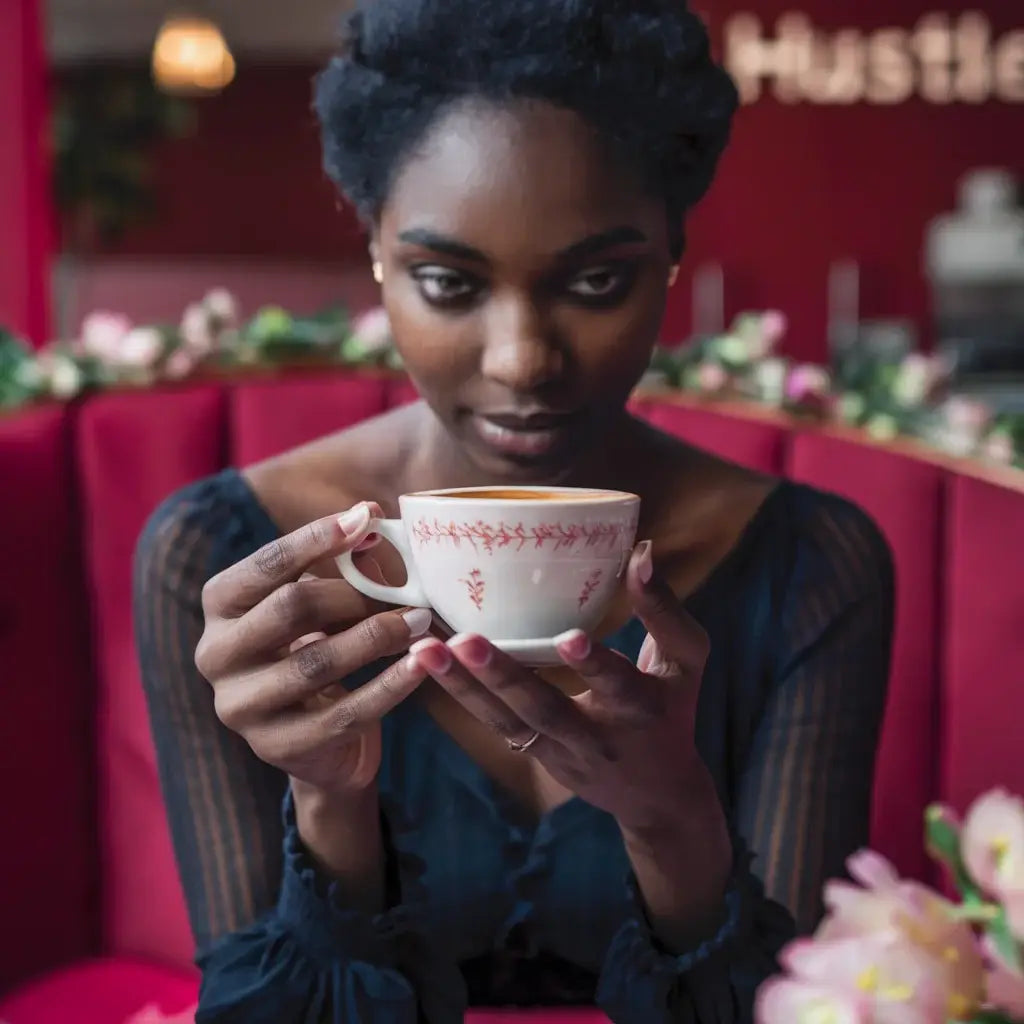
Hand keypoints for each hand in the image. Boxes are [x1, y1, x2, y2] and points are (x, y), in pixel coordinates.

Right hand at [195, 503, 432, 795]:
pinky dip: (389, 686)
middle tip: (413, 592)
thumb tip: (372, 516)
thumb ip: (341, 565)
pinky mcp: (276, 747)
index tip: (367, 518)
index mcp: (220, 604)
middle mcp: (215, 653)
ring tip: (424, 621)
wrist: (320, 741)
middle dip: (357, 595)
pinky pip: (343, 713)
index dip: (316, 538)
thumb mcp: (321, 604)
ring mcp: (240, 706)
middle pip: (290, 608)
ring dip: (378, 636)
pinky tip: (422, 665)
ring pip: (316, 662)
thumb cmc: (319, 647)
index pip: (267, 563)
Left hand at [407, 541, 719, 834]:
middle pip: (545, 710)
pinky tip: (426, 664)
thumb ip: (664, 609)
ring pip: (507, 722)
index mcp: (641, 707)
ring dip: (463, 687)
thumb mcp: (685, 661)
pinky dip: (460, 695)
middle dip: (502, 677)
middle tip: (463, 641)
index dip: (594, 665)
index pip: (619, 685)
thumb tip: (641, 550)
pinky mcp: (534, 755)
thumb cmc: (673, 707)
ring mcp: (560, 751)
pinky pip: (494, 725)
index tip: (569, 638)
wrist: (658, 794)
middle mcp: (597, 736)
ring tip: (425, 651)